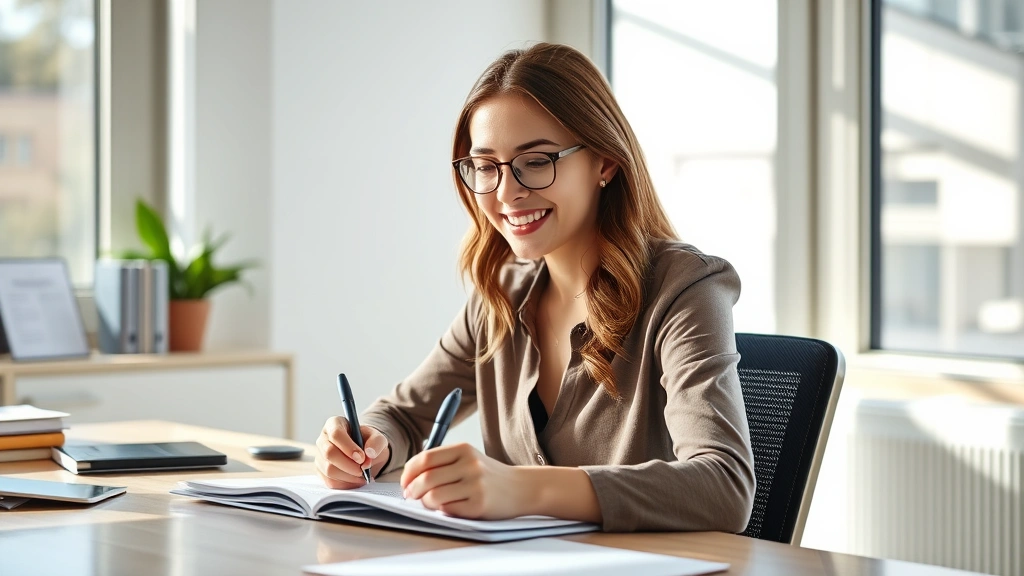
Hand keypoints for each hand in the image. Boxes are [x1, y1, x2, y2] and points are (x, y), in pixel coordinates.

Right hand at [315, 416, 389, 488]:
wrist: (365, 454)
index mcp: (334, 424)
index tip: (362, 458)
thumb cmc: (368, 442)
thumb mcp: (377, 437)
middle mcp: (323, 439)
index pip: (336, 434)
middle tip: (363, 470)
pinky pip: (330, 481)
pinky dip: (346, 484)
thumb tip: (369, 454)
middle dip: (348, 465)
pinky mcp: (321, 471)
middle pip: (329, 453)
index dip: (348, 447)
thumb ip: (376, 442)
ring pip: (329, 470)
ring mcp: (320, 456)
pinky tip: (357, 480)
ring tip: (363, 475)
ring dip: (349, 476)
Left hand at [400, 443, 528, 519]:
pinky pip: (448, 510)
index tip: (404, 482)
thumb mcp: (468, 459)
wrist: (522, 488)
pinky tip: (448, 507)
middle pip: (426, 479)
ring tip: (429, 503)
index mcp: (463, 449)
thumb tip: (409, 479)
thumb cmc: (488, 475)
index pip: (424, 459)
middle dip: (412, 490)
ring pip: (434, 497)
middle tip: (410, 496)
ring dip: (425, 503)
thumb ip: (442, 463)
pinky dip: (442, 511)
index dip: (408, 473)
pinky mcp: (479, 505)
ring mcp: (476, 485)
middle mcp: (470, 465)